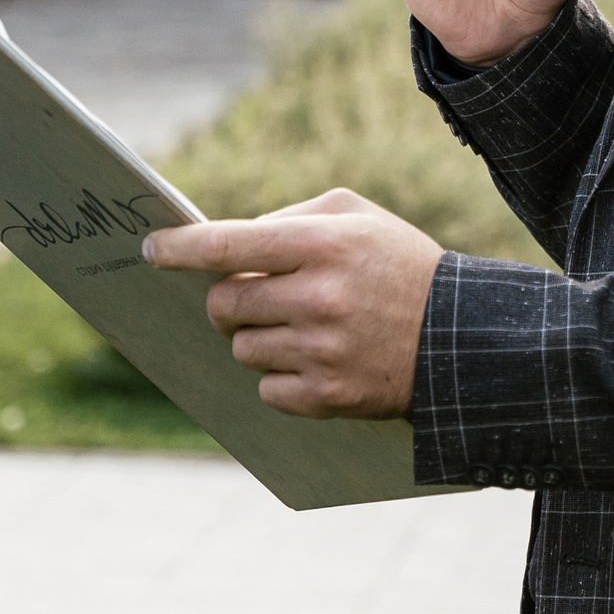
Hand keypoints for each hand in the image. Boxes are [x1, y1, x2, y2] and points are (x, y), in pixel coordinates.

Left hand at [143, 189, 443, 420]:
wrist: (461, 337)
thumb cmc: (403, 266)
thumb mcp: (361, 218)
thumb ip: (292, 219)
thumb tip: (229, 244)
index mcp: (325, 243)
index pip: (228, 244)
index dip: (181, 248)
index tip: (152, 250)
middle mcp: (319, 296)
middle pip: (223, 303)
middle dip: (228, 301)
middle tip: (254, 297)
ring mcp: (321, 350)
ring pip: (241, 348)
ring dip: (258, 338)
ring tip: (302, 329)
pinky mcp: (326, 395)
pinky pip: (265, 388)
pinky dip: (280, 376)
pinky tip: (317, 361)